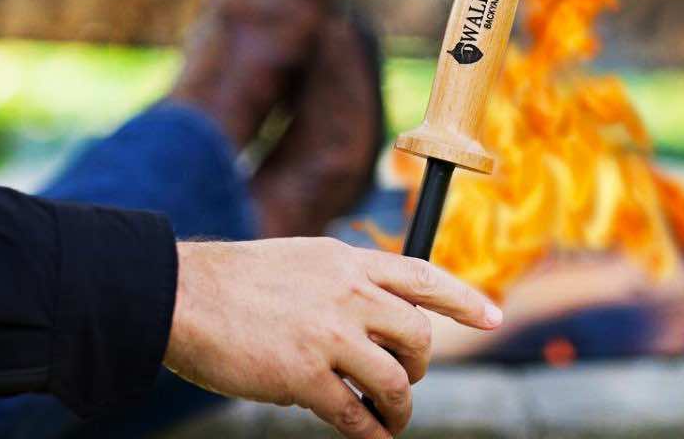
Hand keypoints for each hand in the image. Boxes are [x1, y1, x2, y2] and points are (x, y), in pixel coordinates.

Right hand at [164, 238, 501, 437]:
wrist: (189, 294)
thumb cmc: (242, 280)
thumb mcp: (305, 261)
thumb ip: (345, 281)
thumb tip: (377, 314)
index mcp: (348, 261)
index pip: (423, 275)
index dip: (463, 298)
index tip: (493, 316)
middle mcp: (348, 293)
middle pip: (418, 335)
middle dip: (421, 365)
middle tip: (406, 378)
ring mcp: (330, 334)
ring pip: (396, 379)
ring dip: (400, 406)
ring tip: (390, 417)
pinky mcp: (306, 376)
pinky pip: (357, 414)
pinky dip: (371, 431)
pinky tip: (368, 434)